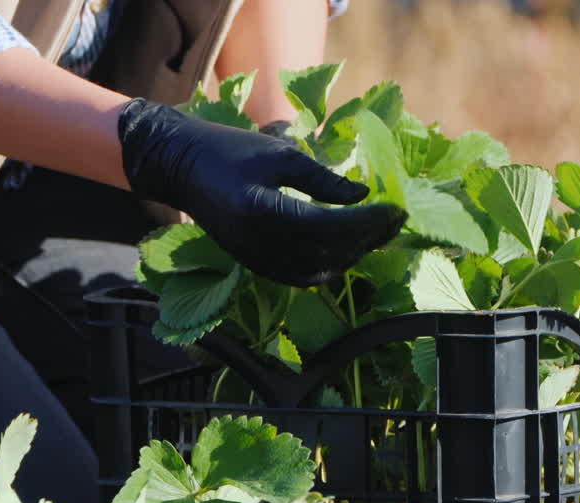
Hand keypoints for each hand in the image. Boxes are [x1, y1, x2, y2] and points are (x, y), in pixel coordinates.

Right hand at [118, 99, 406, 286]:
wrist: (183, 168)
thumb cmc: (230, 150)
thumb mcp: (279, 153)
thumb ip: (321, 177)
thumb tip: (363, 193)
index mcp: (263, 212)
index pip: (328, 225)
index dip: (367, 221)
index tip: (396, 208)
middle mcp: (259, 245)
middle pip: (327, 252)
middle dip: (367, 239)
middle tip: (396, 220)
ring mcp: (256, 260)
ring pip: (318, 271)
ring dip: (352, 255)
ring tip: (378, 233)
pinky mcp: (256, 266)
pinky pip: (301, 276)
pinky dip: (329, 265)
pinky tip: (348, 248)